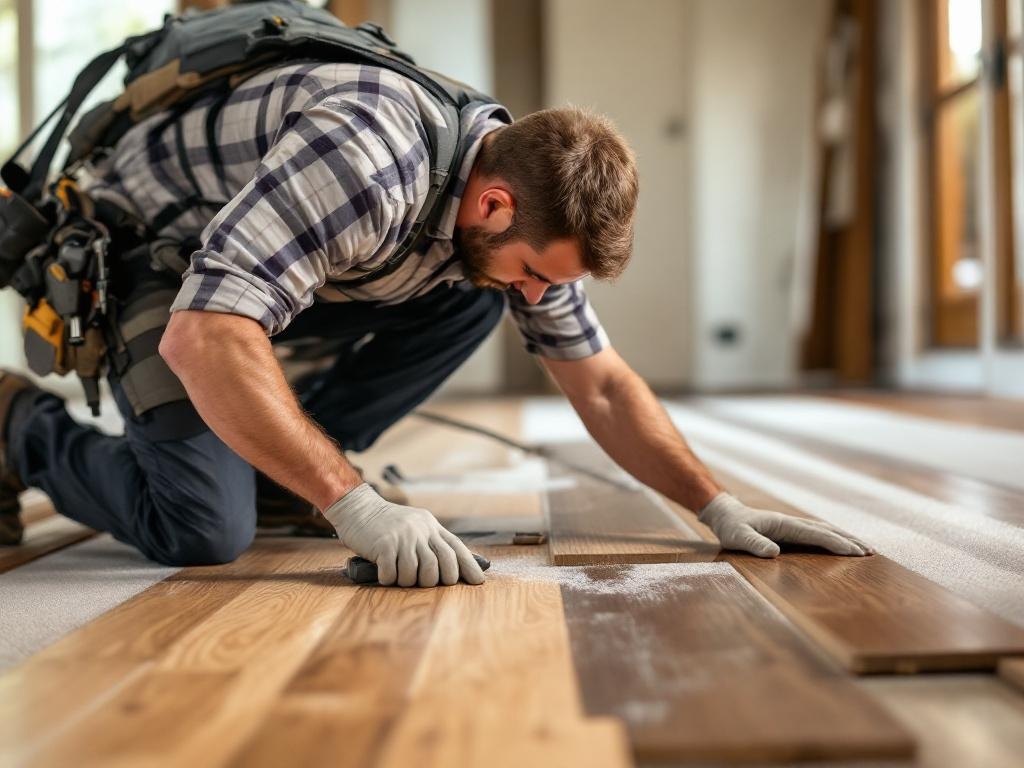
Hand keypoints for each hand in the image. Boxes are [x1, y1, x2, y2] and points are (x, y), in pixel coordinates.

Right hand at [324, 483, 485, 586]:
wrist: (358, 508)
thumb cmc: (387, 524)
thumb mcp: (415, 526)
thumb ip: (432, 541)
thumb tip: (454, 566)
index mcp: (431, 526)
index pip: (456, 548)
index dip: (469, 566)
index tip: (478, 582)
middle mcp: (421, 530)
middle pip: (442, 564)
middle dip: (437, 580)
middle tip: (425, 583)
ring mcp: (403, 537)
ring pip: (418, 573)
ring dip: (409, 581)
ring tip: (400, 576)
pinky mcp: (384, 544)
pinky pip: (393, 573)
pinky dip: (390, 579)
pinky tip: (385, 574)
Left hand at [698, 492, 872, 557]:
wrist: (725, 514)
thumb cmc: (731, 527)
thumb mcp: (738, 537)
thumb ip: (754, 544)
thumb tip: (774, 553)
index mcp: (784, 524)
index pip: (816, 534)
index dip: (836, 543)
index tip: (855, 552)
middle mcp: (792, 523)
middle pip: (827, 530)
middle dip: (849, 540)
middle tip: (871, 552)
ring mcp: (793, 525)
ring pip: (824, 531)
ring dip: (845, 538)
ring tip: (865, 549)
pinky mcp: (791, 531)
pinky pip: (817, 534)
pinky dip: (833, 539)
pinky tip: (842, 545)